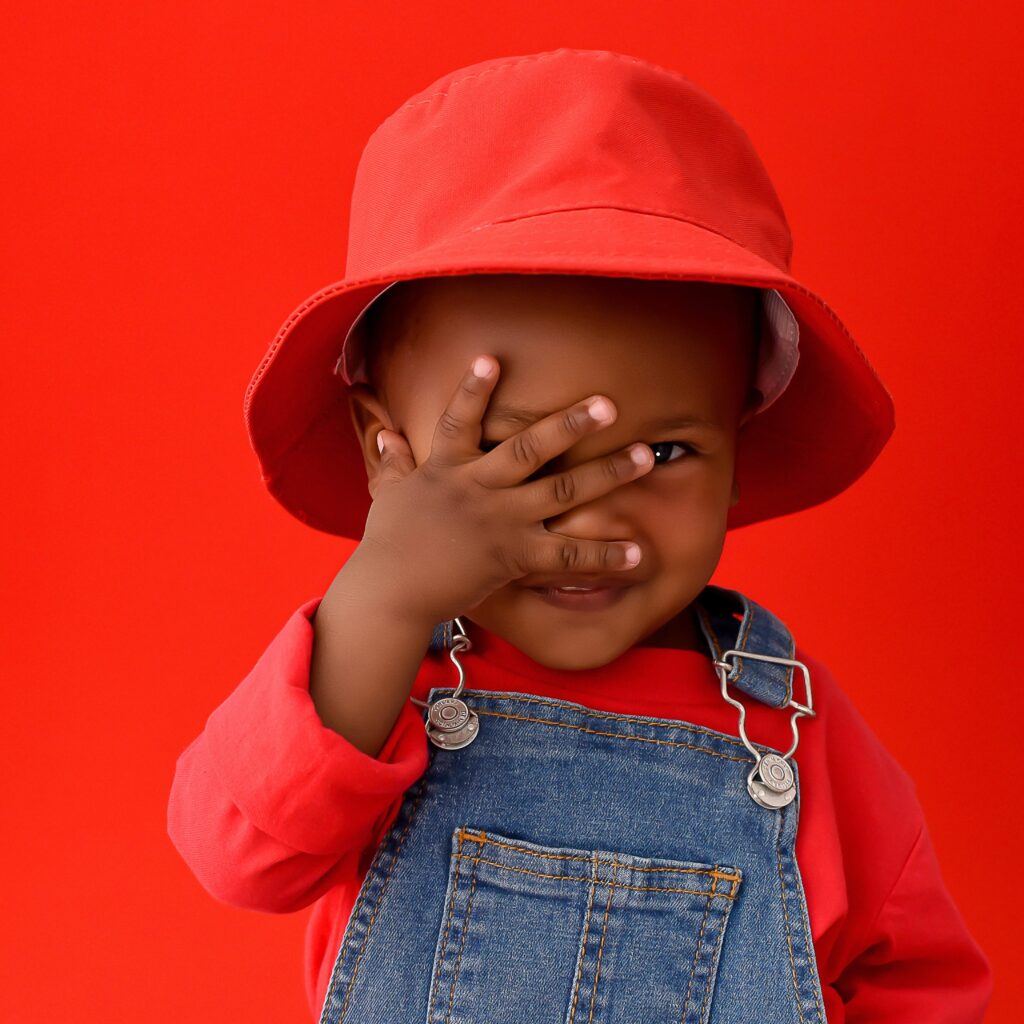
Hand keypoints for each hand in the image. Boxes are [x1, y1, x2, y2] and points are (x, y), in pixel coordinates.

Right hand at [354, 353, 653, 624]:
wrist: (392, 594)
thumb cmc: (388, 545)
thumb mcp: (388, 495)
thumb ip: (393, 463)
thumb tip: (383, 433)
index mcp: (447, 468)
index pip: (460, 420)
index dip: (474, 389)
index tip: (492, 358)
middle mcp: (480, 488)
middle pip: (530, 448)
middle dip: (571, 424)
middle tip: (609, 404)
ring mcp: (502, 521)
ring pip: (563, 492)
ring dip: (607, 473)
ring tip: (646, 457)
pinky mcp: (516, 556)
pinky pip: (568, 555)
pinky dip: (603, 555)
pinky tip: (637, 552)